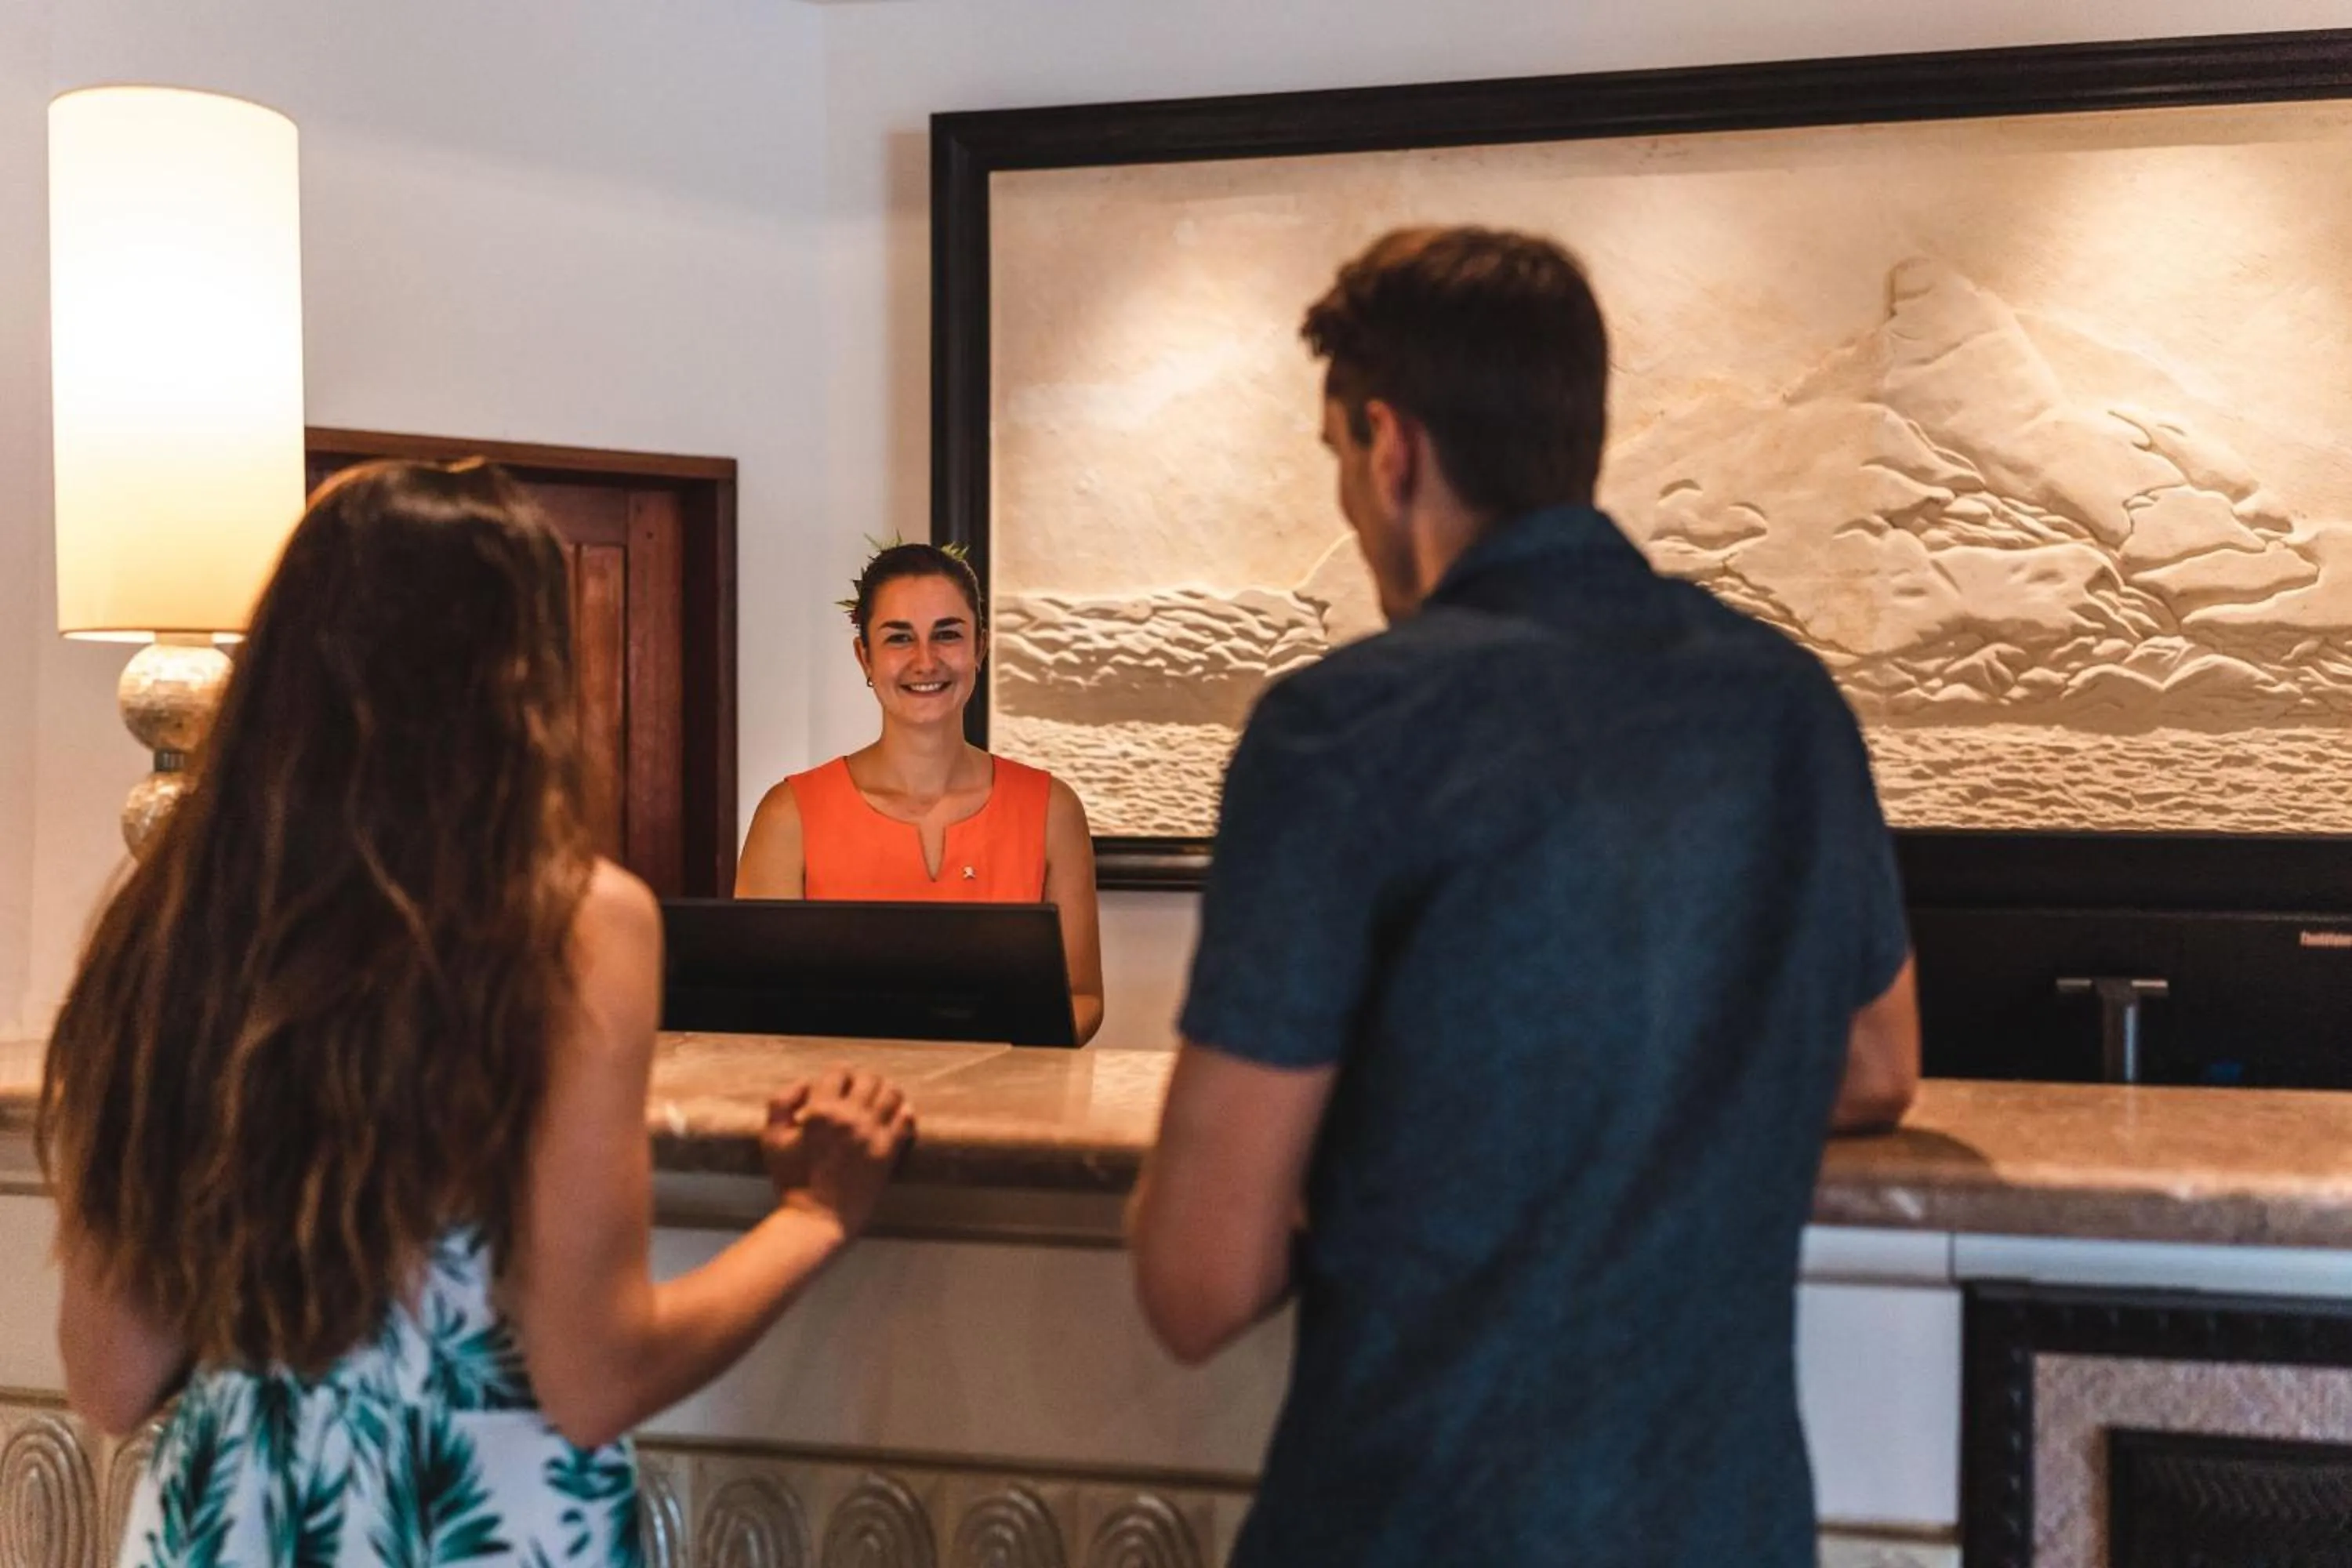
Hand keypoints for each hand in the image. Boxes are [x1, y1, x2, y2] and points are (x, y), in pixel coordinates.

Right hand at [760, 1069, 913, 1239]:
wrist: (818, 1217)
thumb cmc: (791, 1179)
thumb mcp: (772, 1138)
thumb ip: (781, 1102)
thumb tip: (806, 1084)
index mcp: (821, 1112)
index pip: (839, 1072)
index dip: (838, 1076)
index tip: (838, 1085)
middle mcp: (850, 1118)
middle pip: (869, 1079)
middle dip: (863, 1081)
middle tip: (859, 1093)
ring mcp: (872, 1134)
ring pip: (891, 1094)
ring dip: (885, 1093)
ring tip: (878, 1102)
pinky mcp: (888, 1151)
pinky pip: (906, 1119)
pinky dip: (903, 1112)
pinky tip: (895, 1116)